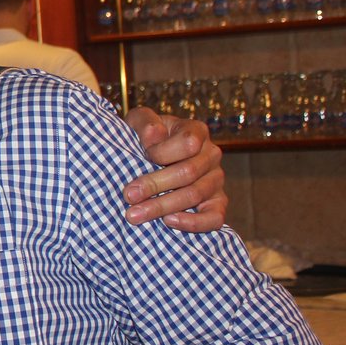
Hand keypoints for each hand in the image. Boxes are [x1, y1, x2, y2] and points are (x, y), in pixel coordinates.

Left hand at [120, 108, 226, 231]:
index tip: (142, 156)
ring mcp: (216, 180)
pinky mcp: (217, 203)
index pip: (188, 143)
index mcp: (197, 131)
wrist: (151, 157)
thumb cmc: (145, 137)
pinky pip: (215, 218)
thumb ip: (145, 122)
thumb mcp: (139, 122)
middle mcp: (211, 155)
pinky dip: (193, 222)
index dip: (163, 152)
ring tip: (135, 214)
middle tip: (128, 196)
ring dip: (162, 206)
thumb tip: (154, 135)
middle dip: (154, 185)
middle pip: (188, 172)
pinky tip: (168, 222)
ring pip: (195, 195)